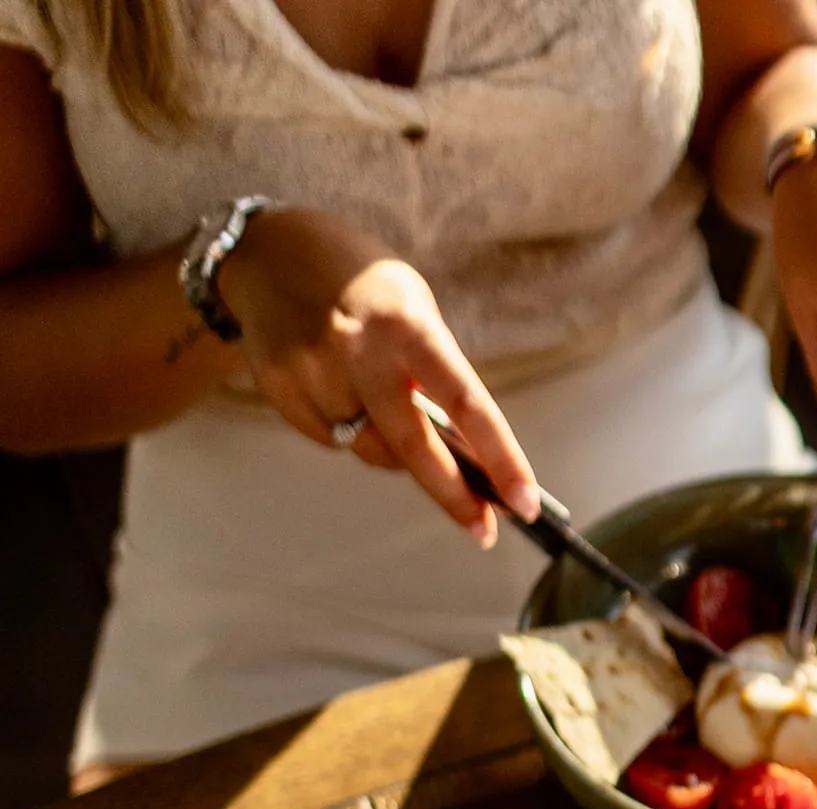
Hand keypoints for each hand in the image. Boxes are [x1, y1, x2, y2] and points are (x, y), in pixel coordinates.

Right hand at [216, 206, 537, 542]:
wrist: (268, 248)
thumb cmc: (364, 285)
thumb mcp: (415, 308)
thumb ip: (436, 375)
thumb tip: (465, 455)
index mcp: (406, 325)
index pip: (467, 403)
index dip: (501, 458)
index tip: (525, 503)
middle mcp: (358, 351)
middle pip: (413, 447)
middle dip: (454, 496)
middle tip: (483, 529)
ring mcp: (312, 371)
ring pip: (370, 450)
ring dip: (392, 448)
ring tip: (381, 402)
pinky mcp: (279, 388)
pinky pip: (331, 438)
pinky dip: (347, 429)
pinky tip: (338, 389)